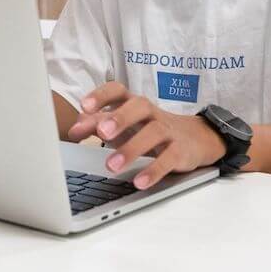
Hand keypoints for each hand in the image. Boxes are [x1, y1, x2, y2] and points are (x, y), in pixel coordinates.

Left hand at [66, 82, 225, 189]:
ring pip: (153, 133)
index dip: (102, 95)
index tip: (85, 106)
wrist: (196, 138)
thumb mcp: (124, 125)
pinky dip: (154, 170)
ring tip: (112, 166)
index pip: (118, 90)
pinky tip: (139, 181)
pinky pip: (169, 159)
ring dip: (131, 149)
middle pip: (139, 107)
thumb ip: (98, 124)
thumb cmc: (149, 129)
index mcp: (134, 104)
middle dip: (120, 118)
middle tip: (101, 133)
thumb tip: (74, 129)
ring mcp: (169, 131)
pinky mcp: (181, 151)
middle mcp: (152, 114)